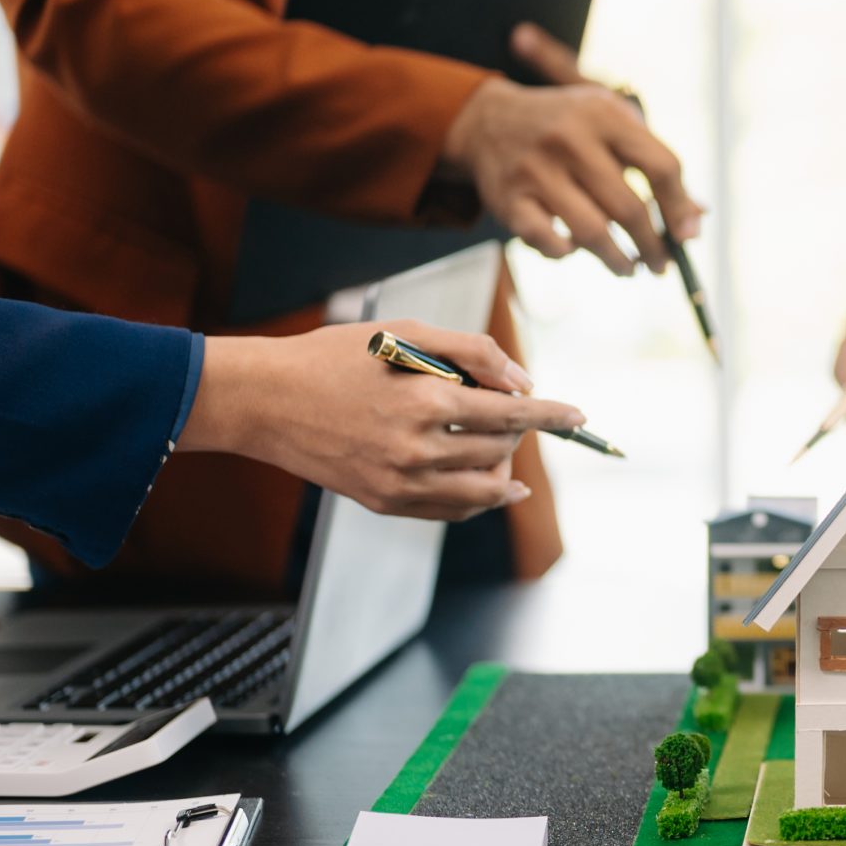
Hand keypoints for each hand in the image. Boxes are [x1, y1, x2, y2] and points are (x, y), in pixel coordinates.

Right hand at [182, 323, 586, 521]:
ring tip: (501, 445)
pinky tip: (488, 481)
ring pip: (483, 490)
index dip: (553, 416)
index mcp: (426, 402)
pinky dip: (478, 498)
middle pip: (501, 449)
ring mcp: (400, 484)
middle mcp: (418, 451)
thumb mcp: (406, 333)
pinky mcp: (383, 503)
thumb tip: (524, 383)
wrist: (265, 400)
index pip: (513, 414)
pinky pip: (452, 511)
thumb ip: (472, 352)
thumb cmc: (335, 356)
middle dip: (518, 429)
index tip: (580, 417)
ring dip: (504, 467)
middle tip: (509, 408)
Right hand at [443, 24, 702, 276]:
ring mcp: (536, 169)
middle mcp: (570, 138)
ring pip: (592, 232)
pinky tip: (573, 250)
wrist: (488, 120)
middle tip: (659, 264)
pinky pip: (547, 242)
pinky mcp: (509, 199)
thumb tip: (696, 220)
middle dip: (651, 246)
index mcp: (604, 115)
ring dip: (618, 260)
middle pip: (628, 208)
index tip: (686, 237)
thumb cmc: (568, 127)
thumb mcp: (610, 125)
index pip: (660, 166)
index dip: (679, 207)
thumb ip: (652, 163)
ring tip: (628, 268)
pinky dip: (565, 253)